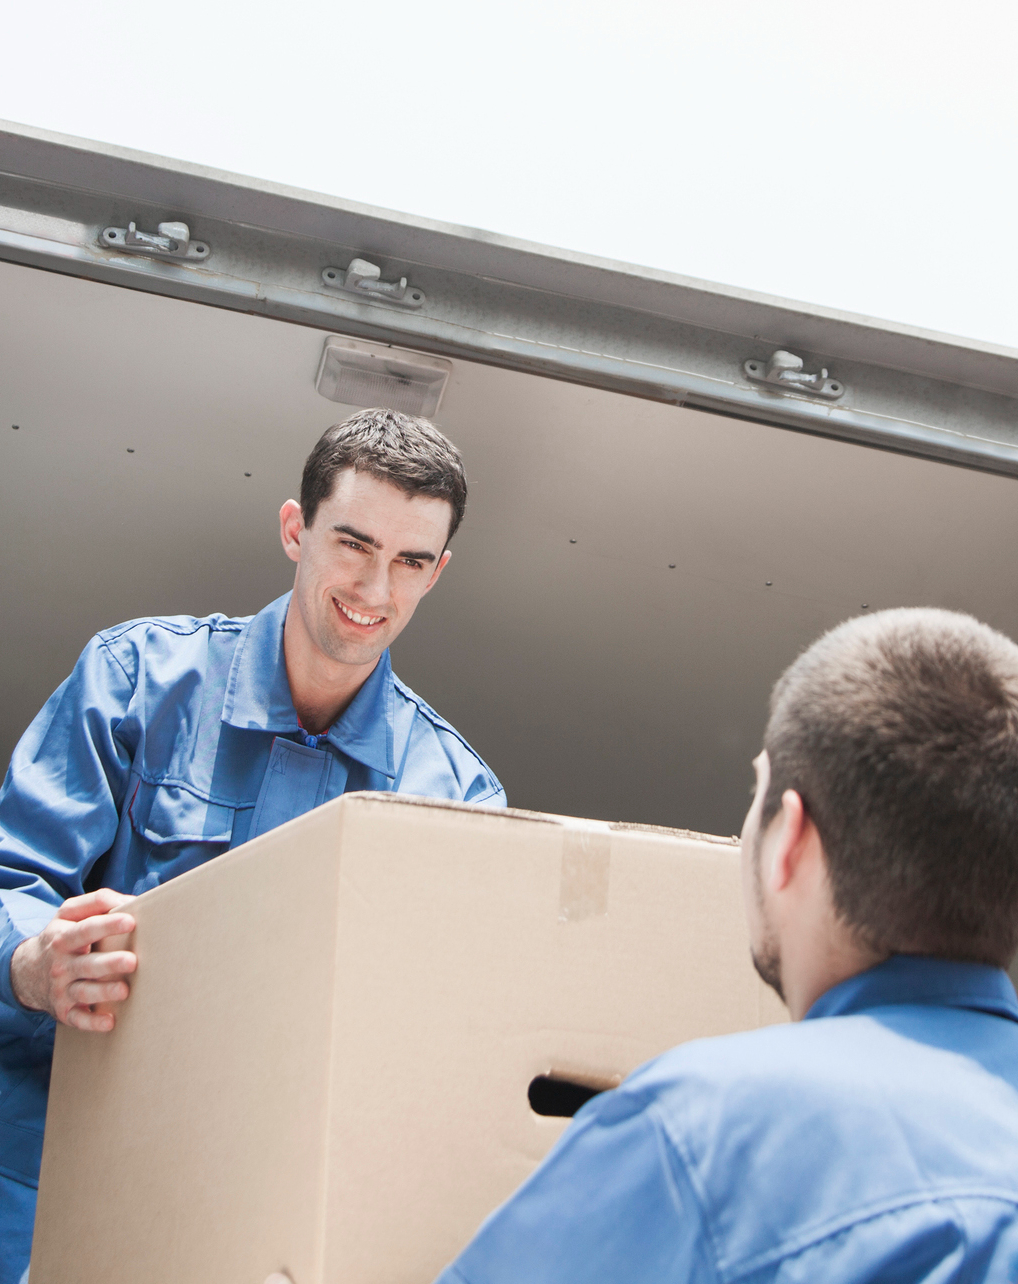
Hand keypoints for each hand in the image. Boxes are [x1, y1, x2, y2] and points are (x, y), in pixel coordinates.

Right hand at [10, 889, 136, 1031]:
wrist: (28, 971)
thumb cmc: (63, 936)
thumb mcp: (70, 913)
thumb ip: (98, 902)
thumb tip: (132, 901)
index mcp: (63, 937)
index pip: (85, 930)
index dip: (107, 925)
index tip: (130, 921)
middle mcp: (61, 964)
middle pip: (86, 964)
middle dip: (109, 963)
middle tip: (131, 961)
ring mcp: (61, 989)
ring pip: (83, 991)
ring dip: (104, 992)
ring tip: (124, 990)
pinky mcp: (64, 1010)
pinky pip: (78, 1018)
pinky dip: (92, 1022)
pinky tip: (110, 1021)